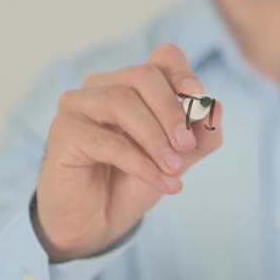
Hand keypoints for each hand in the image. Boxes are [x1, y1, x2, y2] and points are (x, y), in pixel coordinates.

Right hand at [33, 44, 222, 262]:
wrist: (100, 221)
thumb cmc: (136, 180)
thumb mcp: (179, 157)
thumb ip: (200, 135)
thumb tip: (216, 108)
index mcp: (133, 83)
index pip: (163, 58)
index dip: (182, 72)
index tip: (198, 96)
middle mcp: (103, 85)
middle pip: (143, 76)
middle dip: (172, 111)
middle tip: (187, 146)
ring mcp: (78, 105)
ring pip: (122, 102)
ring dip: (155, 138)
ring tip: (175, 168)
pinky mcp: (63, 132)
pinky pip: (108, 141)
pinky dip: (142, 164)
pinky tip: (165, 183)